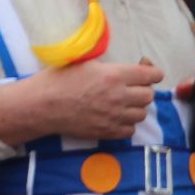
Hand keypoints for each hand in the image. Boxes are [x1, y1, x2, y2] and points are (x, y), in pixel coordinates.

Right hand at [0, 59, 164, 146]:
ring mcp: (113, 116)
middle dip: (143, 90)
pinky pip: (130, 130)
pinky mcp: (106, 132)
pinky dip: (127, 124)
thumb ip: (111, 65)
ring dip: (136, 107)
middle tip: (131, 88)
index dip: (152, 72)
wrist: (42, 105)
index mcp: (115, 75)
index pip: (152, 75)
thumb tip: (128, 67)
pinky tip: (116, 117)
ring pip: (142, 114)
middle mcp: (119, 96)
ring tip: (123, 103)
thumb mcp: (86, 62)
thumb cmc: (60, 79)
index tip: (147, 73)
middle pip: (149, 96)